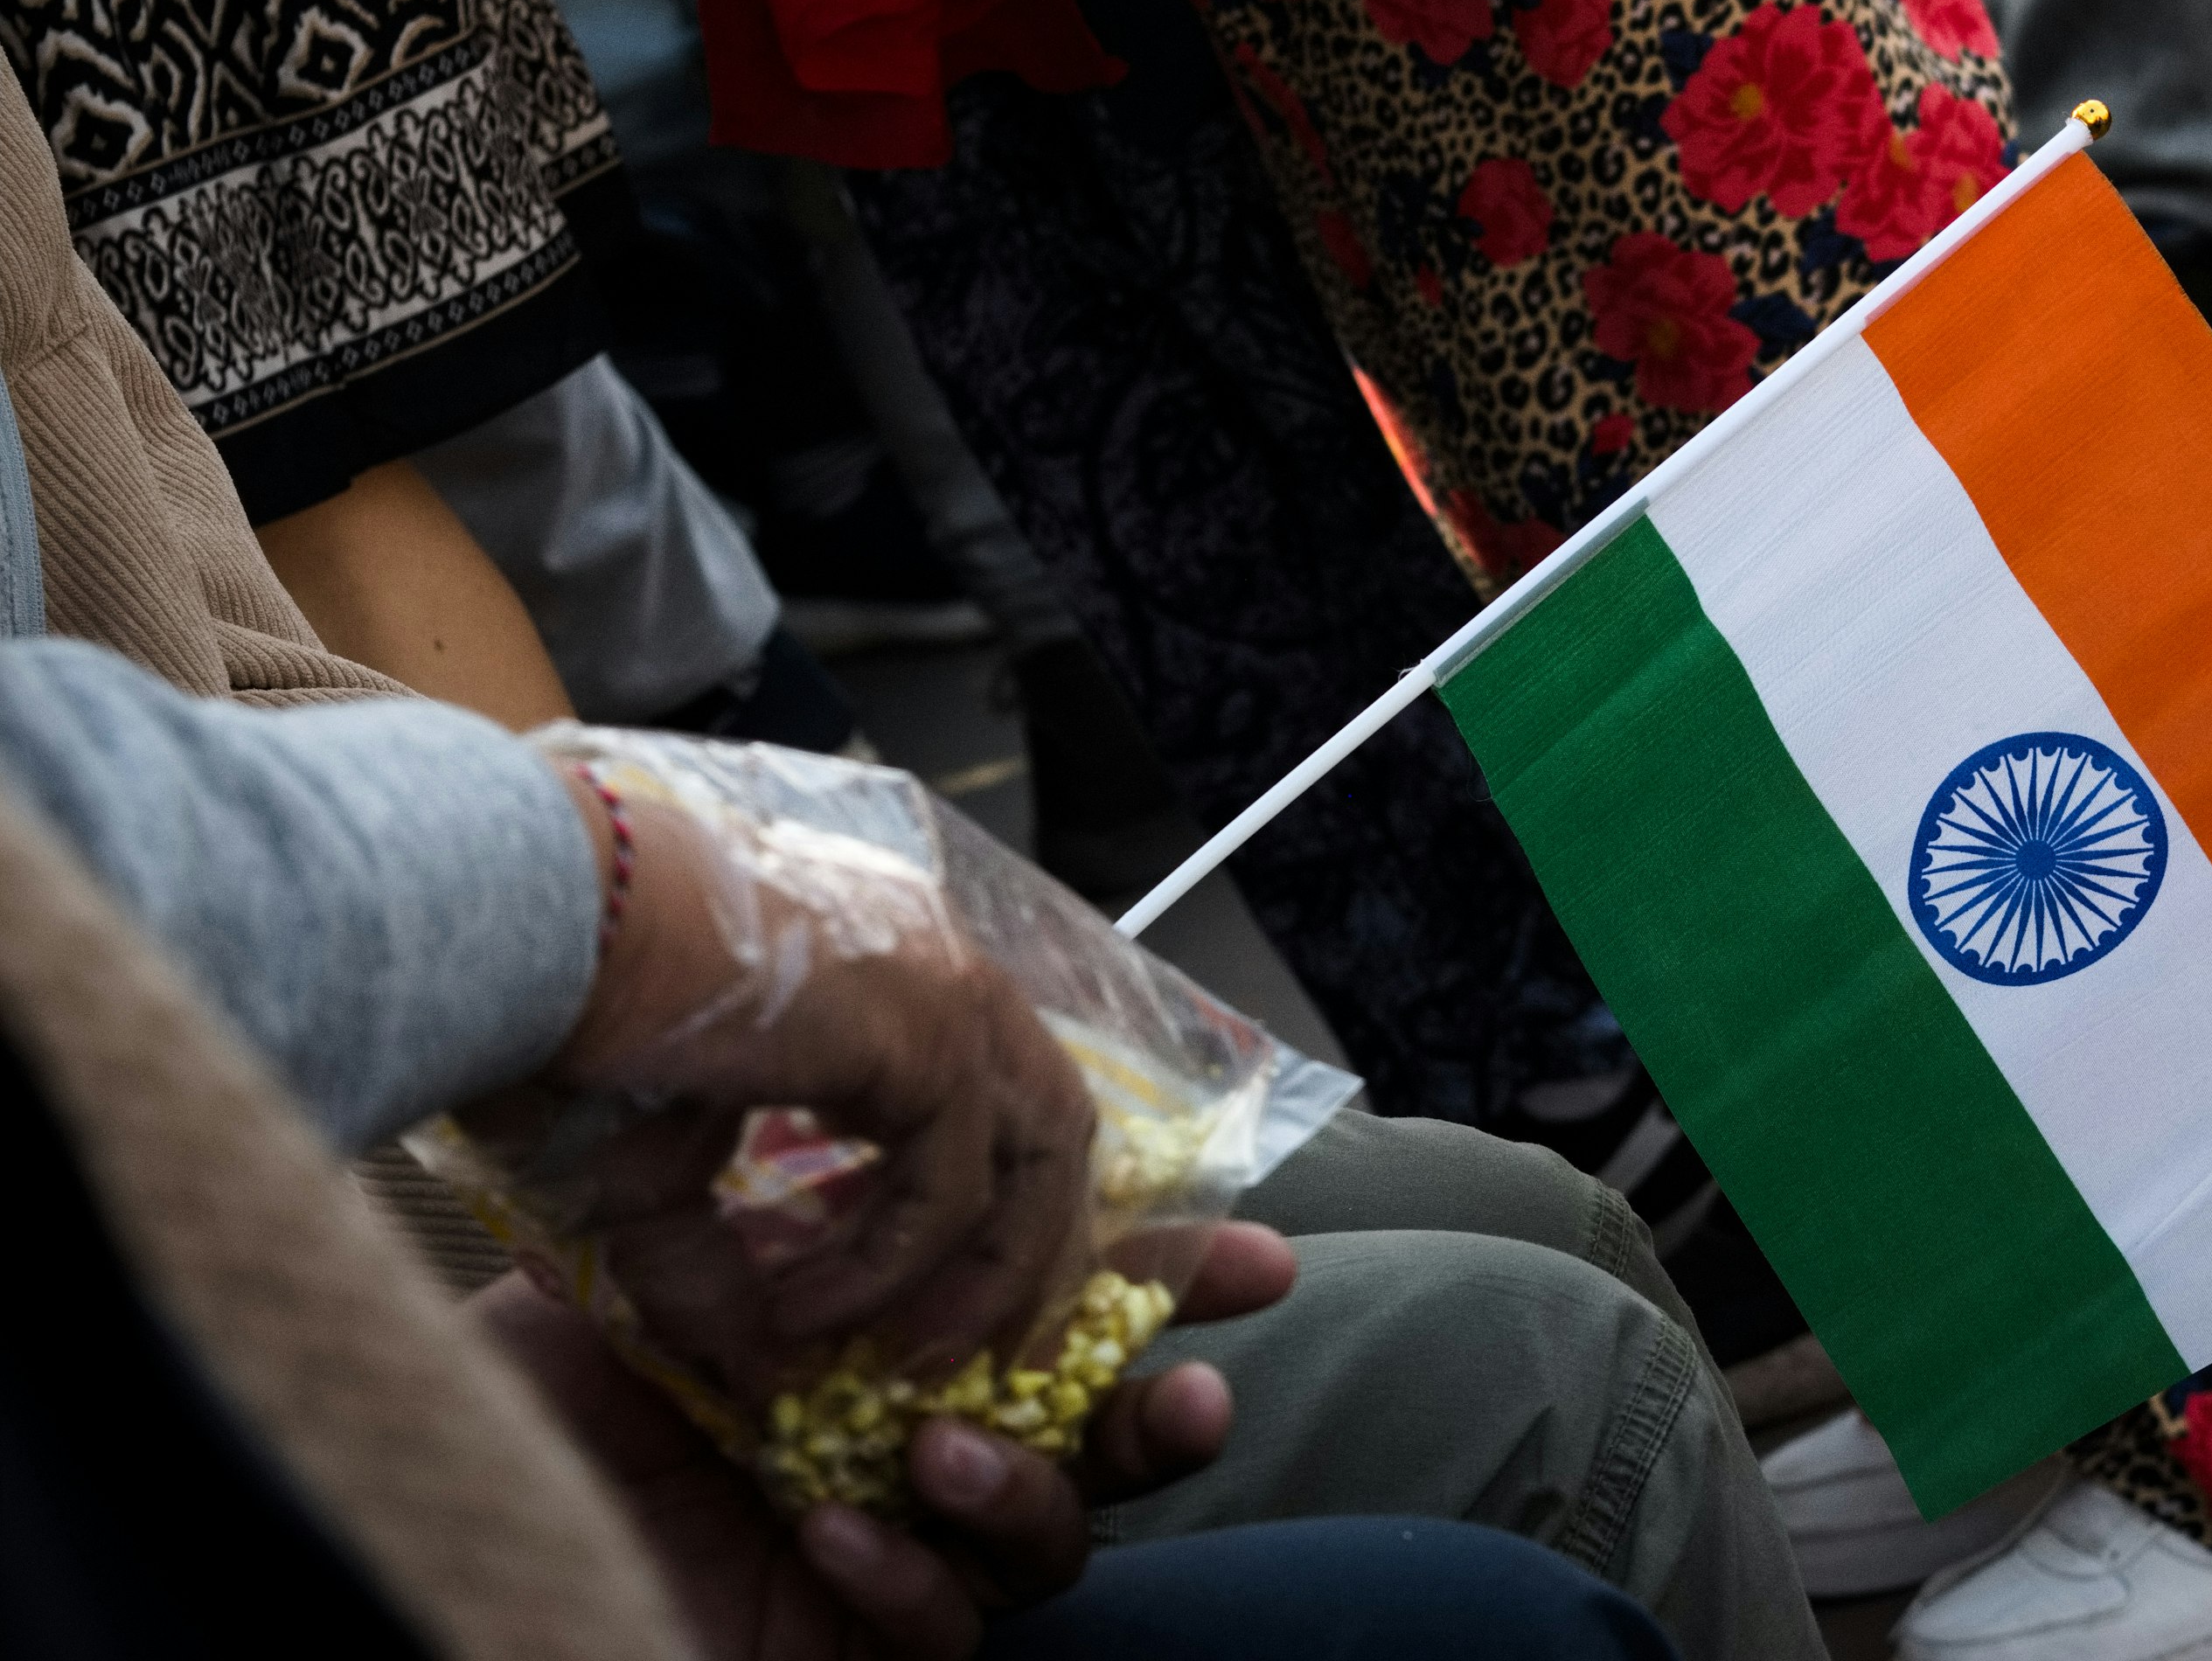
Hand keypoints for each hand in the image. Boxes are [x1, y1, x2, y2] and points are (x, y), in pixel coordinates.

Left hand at [475, 1221, 1296, 1660]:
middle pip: (1088, 1442)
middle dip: (1164, 1411)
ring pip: (1043, 1550)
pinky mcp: (835, 1657)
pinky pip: (936, 1641)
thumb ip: (758, 1230)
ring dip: (1026, 1491)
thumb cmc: (500, 1409)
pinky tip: (831, 1529)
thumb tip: (875, 1150)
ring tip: (946, 1441)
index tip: (1253, 1254)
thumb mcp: (632, 1282)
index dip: (1157, 1279)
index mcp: (868, 1349)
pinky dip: (906, 1583)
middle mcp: (891, 1451)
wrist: (410, 1537)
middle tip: (1197, 1385)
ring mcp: (874, 1562)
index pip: (1041, 1306)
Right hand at [509, 768, 1097, 1397]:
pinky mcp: (929, 1033)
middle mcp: (939, 965)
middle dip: (1014, 1252)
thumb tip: (752, 1373)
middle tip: (944, 1350)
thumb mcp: (643, 1175)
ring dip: (977, 1274)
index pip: (996, 1091)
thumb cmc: (557, 1017)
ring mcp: (947, 990)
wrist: (524, 929)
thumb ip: (709, 1269)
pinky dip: (890, 1268)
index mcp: (888, 969)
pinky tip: (798, 1313)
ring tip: (891, 1358)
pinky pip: (951, 1189)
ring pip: (1036, 1156)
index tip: (925, 1305)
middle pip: (1049, 1125)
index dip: (978, 1208)